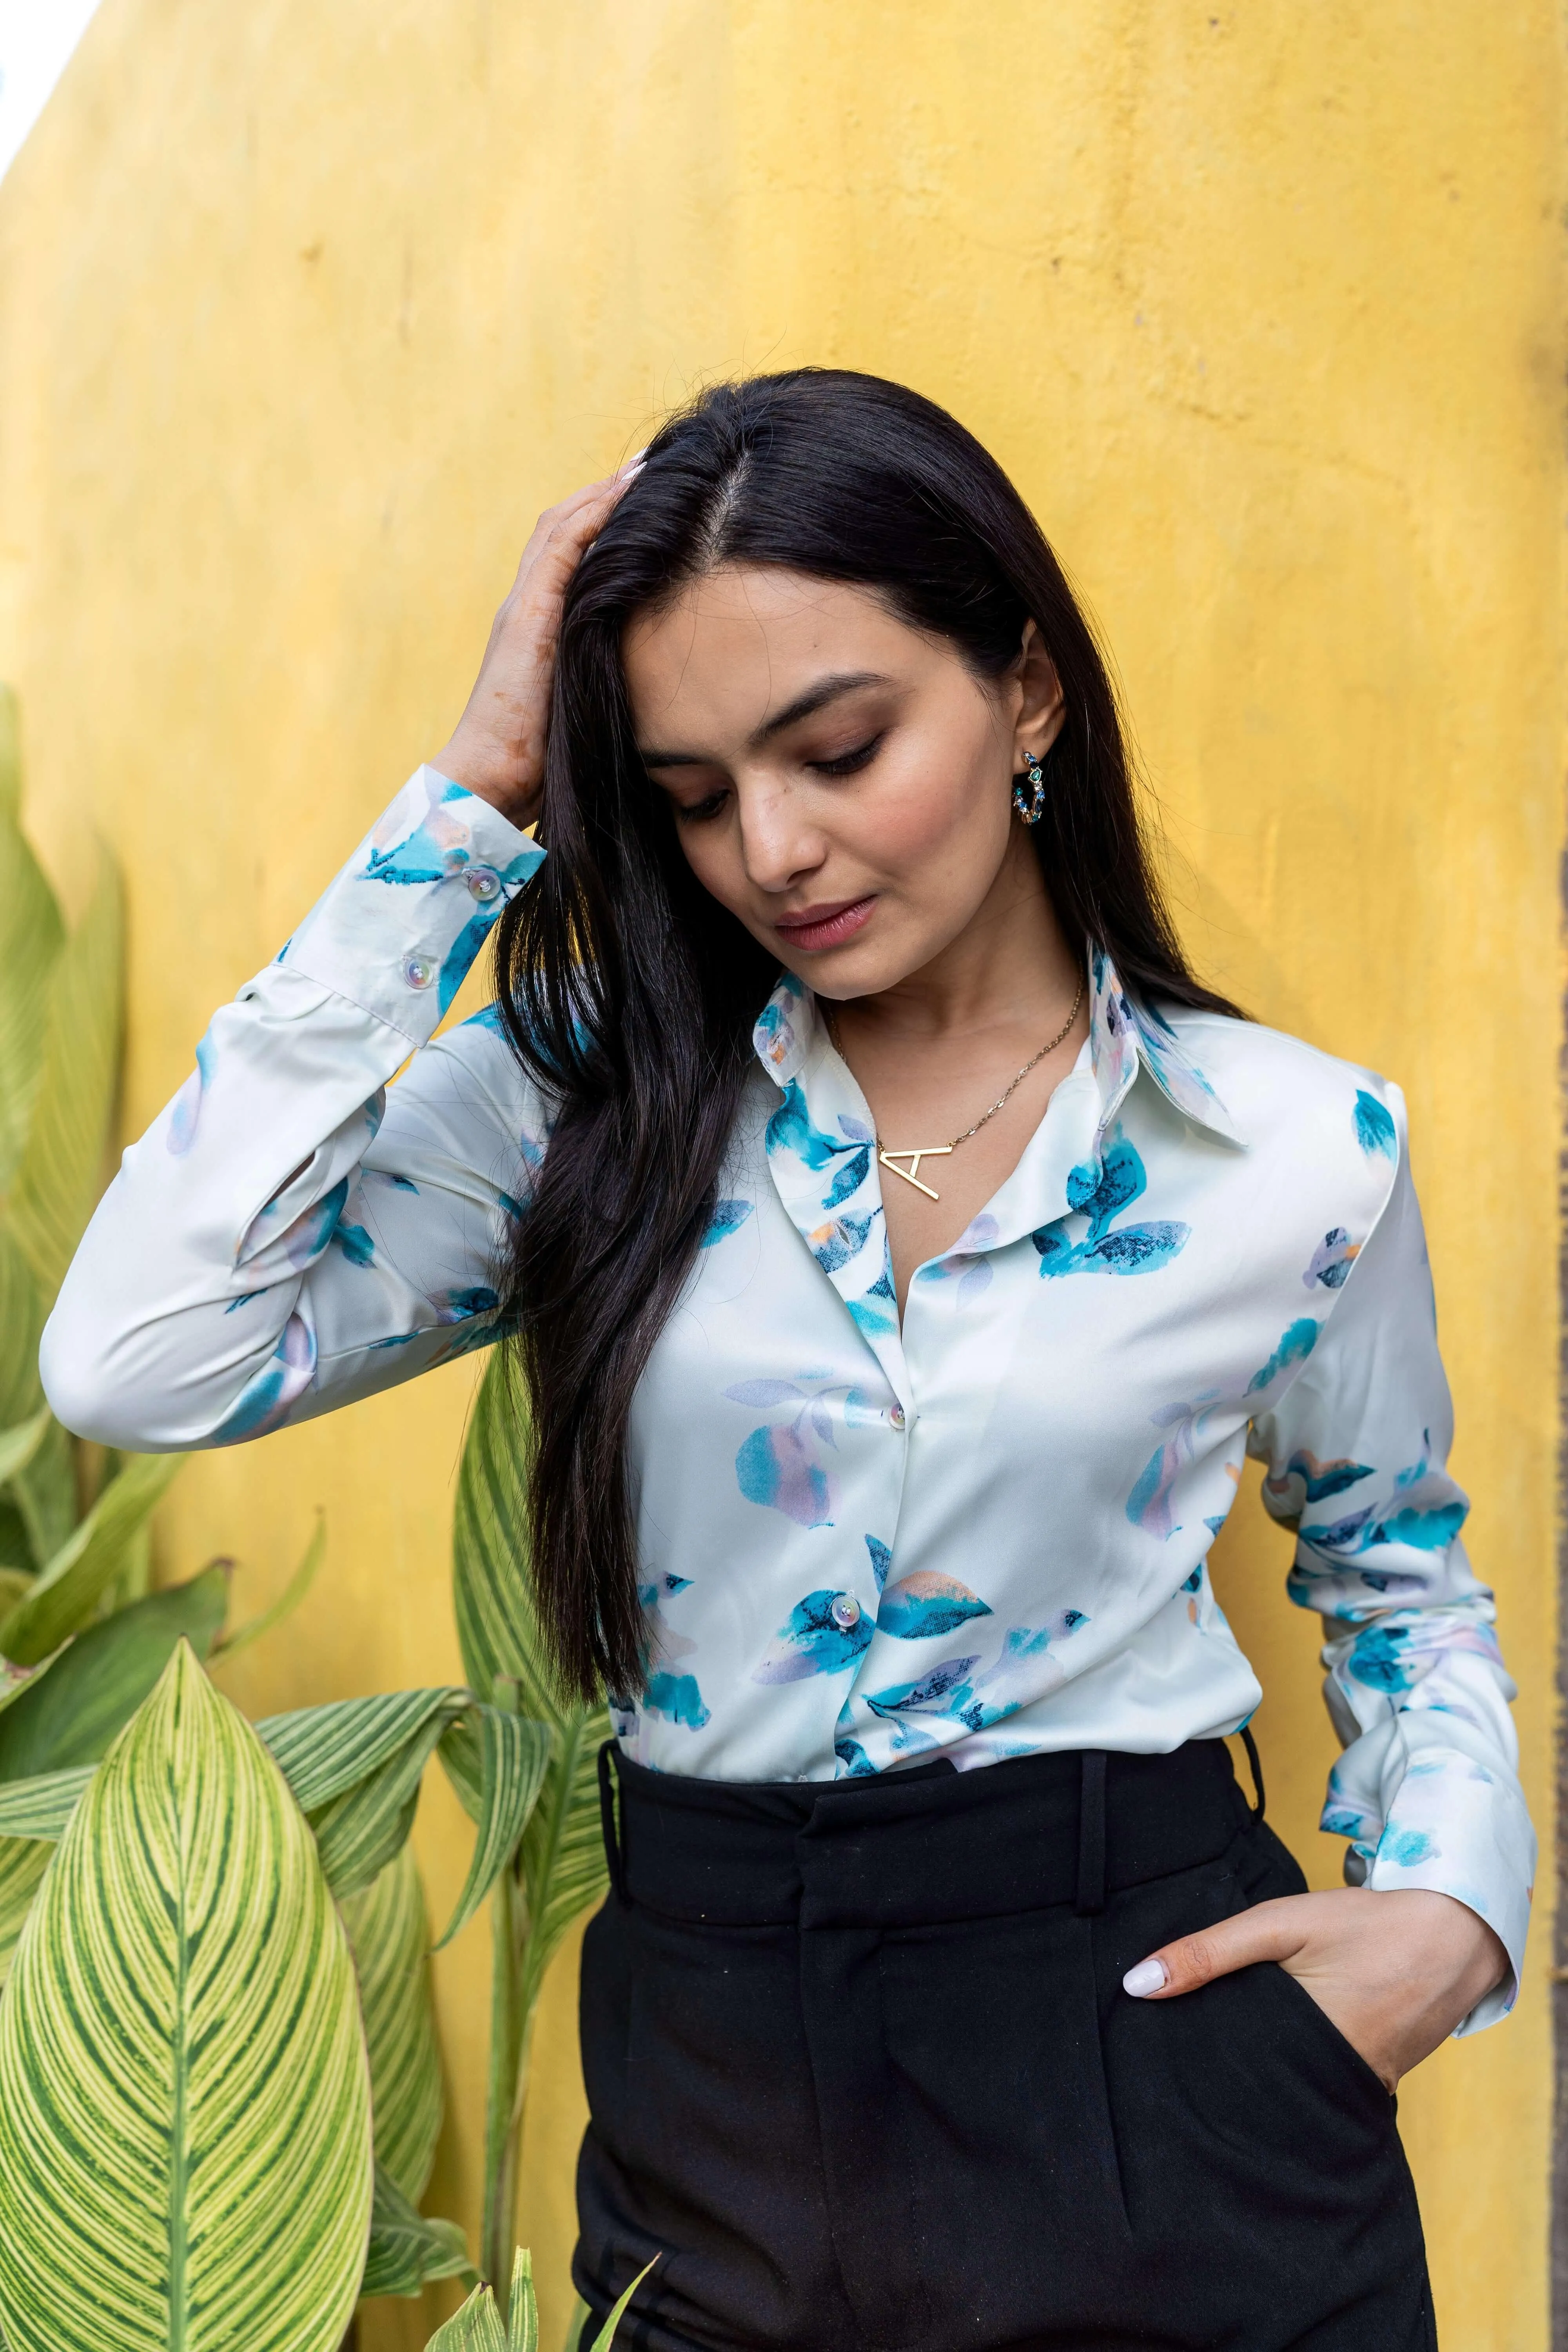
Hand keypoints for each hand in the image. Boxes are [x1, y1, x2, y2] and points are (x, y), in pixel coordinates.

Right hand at [432, 459, 641, 826]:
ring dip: (602, 491)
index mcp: (538, 627)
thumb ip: (607, 683)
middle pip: (564, 528)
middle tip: (651, 465)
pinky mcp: (529, 615)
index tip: (648, 501)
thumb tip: (662, 689)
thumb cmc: (542, 764)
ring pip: (561, 526)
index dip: (604, 522)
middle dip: (605, 493)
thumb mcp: (586, 709)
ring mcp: (524, 607)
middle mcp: (527, 606)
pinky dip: (592, 514)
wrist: (491, 783)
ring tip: (644, 466)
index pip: (570, 556)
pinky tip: (624, 492)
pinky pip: (561, 547)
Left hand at [1122, 1887, 1507, 2090]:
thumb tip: (1136, 1984)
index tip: (1150, 2055)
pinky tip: (1271, 2046)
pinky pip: (1319, 2084)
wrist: (1456, 1937)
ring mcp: (1356, 2091)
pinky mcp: (1373, 2085)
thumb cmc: (1365, 1926)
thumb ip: (1209, 1952)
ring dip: (1256, 2070)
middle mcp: (1331, 2083)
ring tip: (1217, 2049)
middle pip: (1252, 2088)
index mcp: (1304, 2050)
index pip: (1224, 2073)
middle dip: (1219, 2071)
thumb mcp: (1281, 1924)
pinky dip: (1294, 2067)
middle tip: (1175, 2052)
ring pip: (1285, 2088)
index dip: (1189, 2062)